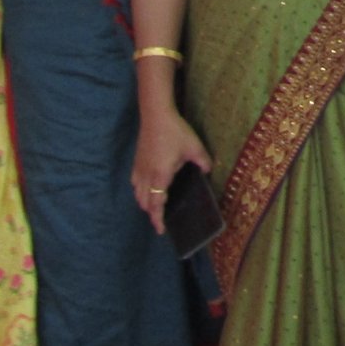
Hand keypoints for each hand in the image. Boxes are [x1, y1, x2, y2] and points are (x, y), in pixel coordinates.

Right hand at [132, 108, 212, 233]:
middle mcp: (147, 176)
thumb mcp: (195, 147)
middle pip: (145, 203)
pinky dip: (140, 191)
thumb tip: (209, 171)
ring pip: (138, 194)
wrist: (155, 116)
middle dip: (152, 213)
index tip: (161, 230)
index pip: (156, 204)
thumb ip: (203, 161)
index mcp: (160, 176)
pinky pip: (135, 183)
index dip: (158, 219)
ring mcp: (139, 169)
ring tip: (155, 206)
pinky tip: (147, 188)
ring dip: (145, 203)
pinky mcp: (136, 162)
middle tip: (161, 219)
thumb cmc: (176, 132)